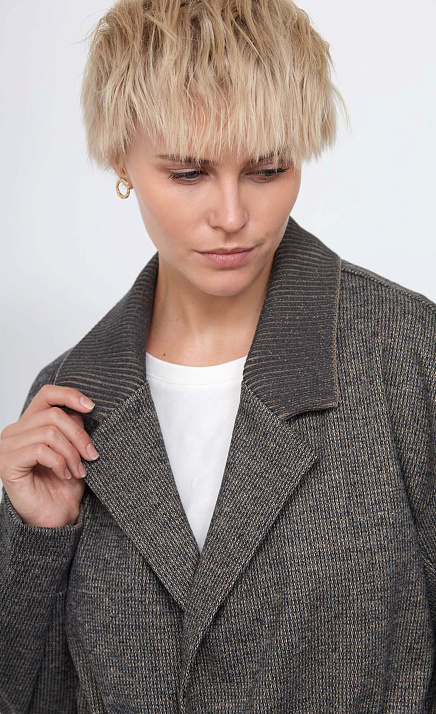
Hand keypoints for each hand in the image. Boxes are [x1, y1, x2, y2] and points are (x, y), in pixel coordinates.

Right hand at [0, 385, 98, 527]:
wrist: (55, 517)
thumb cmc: (63, 485)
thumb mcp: (74, 450)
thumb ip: (74, 427)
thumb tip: (83, 408)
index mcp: (29, 424)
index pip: (47, 395)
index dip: (70, 395)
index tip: (91, 407)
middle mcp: (14, 432)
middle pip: (53, 415)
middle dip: (78, 436)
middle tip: (91, 456)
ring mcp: (6, 447)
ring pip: (49, 433)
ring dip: (71, 453)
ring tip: (78, 470)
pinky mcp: (6, 464)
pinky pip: (40, 450)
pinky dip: (59, 462)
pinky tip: (64, 475)